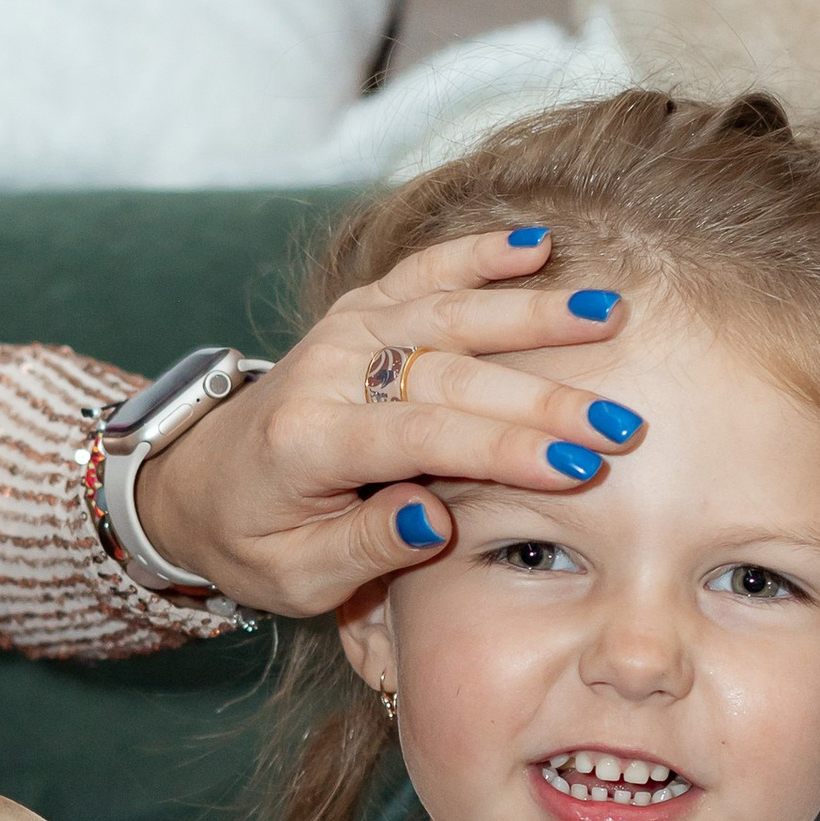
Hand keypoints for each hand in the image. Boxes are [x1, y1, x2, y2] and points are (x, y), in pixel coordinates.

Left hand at [130, 228, 638, 615]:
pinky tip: (538, 243)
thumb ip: (364, 548)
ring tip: (607, 314)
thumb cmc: (254, 540)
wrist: (196, 480)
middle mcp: (327, 373)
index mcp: (308, 443)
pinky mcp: (360, 312)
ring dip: (531, 313)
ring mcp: (344, 333)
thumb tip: (433, 519)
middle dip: (542, 398)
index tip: (579, 465)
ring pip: (447, 313)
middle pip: (450, 375)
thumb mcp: (294, 577)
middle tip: (622, 422)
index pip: (421, 438)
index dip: (502, 449)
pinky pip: (423, 274)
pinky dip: (478, 254)